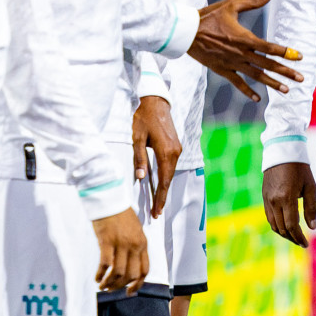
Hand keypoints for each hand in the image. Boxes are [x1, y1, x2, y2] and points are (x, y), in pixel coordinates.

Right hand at [92, 207, 148, 294]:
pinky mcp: (107, 241)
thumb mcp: (135, 231)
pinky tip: (96, 277)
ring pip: (118, 273)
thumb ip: (135, 247)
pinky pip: (105, 264)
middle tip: (111, 289)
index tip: (129, 292)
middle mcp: (134, 245)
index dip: (137, 284)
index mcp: (143, 243)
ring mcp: (121, 243)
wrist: (110, 200)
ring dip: (109, 283)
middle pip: (131, 275)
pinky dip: (100, 274)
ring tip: (102, 285)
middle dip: (121, 286)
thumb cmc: (121, 215)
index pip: (145, 270)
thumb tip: (131, 266)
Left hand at [132, 95, 180, 218]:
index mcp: (166, 151)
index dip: (160, 198)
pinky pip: (171, 166)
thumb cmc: (144, 118)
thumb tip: (141, 178)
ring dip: (164, 188)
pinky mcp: (176, 146)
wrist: (156, 102)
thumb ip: (139, 158)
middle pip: (169, 179)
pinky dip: (166, 177)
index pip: (164, 181)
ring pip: (170, 173)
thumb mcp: (137, 138)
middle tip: (156, 213)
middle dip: (162, 197)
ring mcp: (177, 148)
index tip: (156, 212)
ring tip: (157, 202)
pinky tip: (160, 184)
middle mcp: (175, 152)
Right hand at [186, 0, 304, 101]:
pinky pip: (238, 83)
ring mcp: (232, 64)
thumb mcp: (231, 5)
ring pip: (256, 76)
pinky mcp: (222, 70)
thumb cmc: (209, 16)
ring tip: (286, 90)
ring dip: (272, 83)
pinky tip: (258, 98)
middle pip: (268, 64)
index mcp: (245, 38)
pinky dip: (248, 91)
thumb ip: (252, 2)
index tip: (300, 56)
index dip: (286, 53)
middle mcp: (241, 53)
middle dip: (286, 71)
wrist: (186, 32)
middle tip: (301, 78)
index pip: (270, 47)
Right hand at [262, 162, 315, 247]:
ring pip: (273, 225)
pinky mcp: (264, 197)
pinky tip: (285, 226)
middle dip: (292, 238)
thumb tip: (311, 226)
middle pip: (282, 228)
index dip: (299, 237)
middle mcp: (274, 201)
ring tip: (294, 237)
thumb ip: (311, 207)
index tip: (305, 243)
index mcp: (287, 198)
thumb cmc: (299, 168)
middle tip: (302, 242)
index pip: (291, 225)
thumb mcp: (310, 186)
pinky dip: (277, 225)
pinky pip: (269, 217)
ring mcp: (267, 200)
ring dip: (284, 234)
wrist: (281, 152)